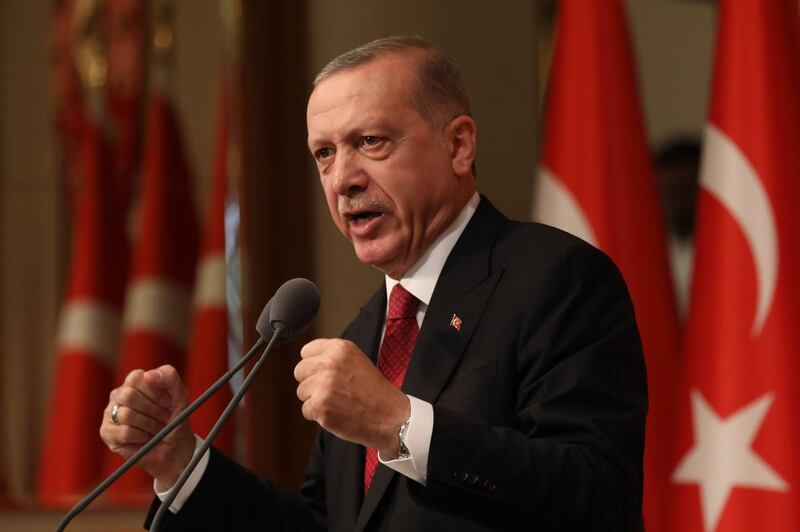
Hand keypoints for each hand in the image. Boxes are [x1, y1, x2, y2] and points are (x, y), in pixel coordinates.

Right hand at [99, 365, 195, 489]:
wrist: (175, 448)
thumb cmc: (176, 419)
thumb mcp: (180, 396)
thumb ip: (169, 377)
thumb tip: (149, 375)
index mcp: (135, 381)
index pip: (136, 378)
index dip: (155, 393)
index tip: (168, 403)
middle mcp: (120, 394)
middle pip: (128, 395)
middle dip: (152, 410)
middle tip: (163, 418)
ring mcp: (110, 412)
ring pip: (126, 415)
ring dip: (149, 425)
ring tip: (156, 429)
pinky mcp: (107, 432)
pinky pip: (124, 432)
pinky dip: (141, 437)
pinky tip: (146, 438)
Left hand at [294, 339, 409, 455]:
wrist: (389, 417)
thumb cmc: (375, 392)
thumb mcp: (357, 361)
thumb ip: (333, 358)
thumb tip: (309, 361)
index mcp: (340, 348)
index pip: (307, 351)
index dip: (314, 364)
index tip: (323, 372)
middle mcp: (329, 363)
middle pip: (300, 371)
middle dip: (311, 382)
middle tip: (332, 390)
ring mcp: (323, 385)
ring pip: (302, 392)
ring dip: (315, 399)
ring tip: (337, 402)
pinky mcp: (320, 406)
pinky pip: (306, 410)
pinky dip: (318, 415)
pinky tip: (336, 413)